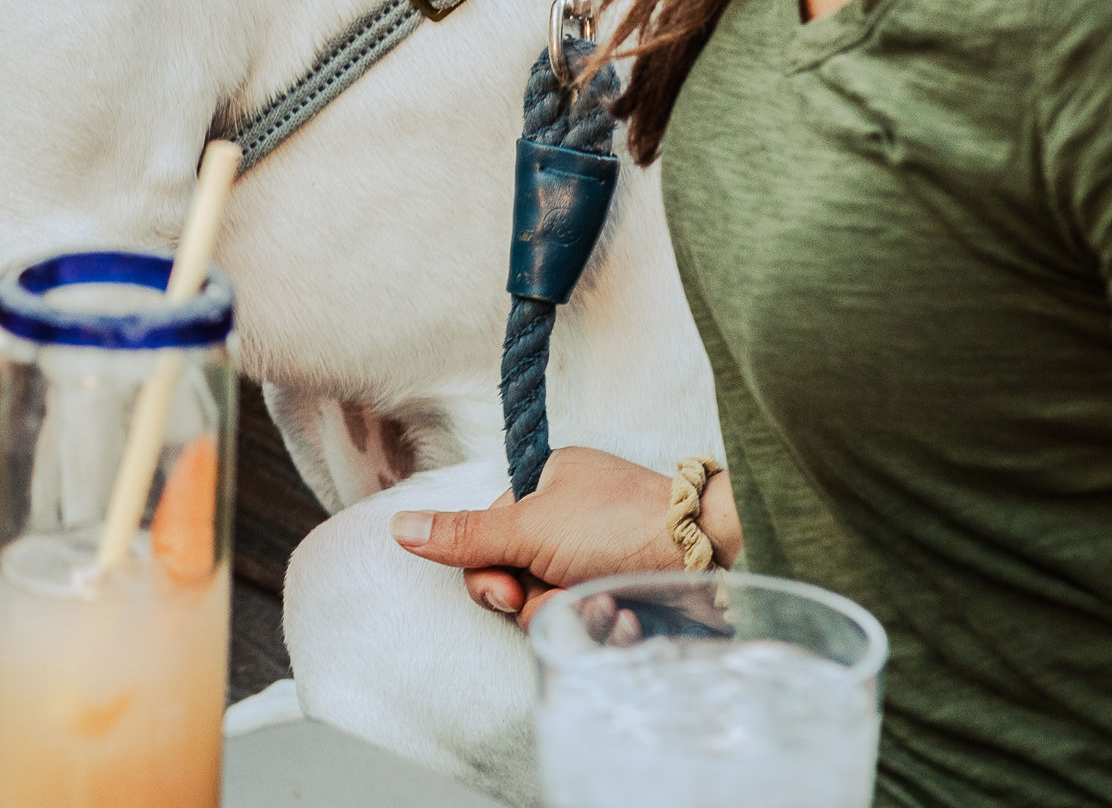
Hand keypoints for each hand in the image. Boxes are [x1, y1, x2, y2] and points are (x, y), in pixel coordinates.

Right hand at [392, 448, 717, 621]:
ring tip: (607, 607)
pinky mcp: (629, 587)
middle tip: (552, 600)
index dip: (489, 573)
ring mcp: (601, 555)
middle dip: (533, 599)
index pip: (488, 538)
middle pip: (518, 576)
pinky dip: (605, 625)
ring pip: (555, 604)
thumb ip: (466, 536)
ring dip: (574, 615)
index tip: (508, 590)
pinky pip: (594, 617)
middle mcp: (571, 518)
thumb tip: (401, 528)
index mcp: (545, 486)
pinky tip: (627, 620)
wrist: (711, 554)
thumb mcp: (530, 527)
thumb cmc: (622, 524)